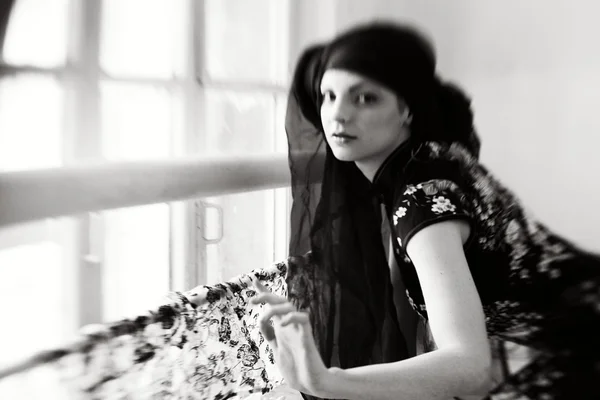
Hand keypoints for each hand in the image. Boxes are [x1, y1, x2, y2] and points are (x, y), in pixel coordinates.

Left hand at [250, 278, 329, 396]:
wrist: (311, 384)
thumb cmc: (297, 369)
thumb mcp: (276, 350)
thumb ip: (270, 336)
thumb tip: (261, 322)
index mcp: (282, 328)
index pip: (273, 305)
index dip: (265, 292)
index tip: (255, 280)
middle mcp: (290, 325)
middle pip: (281, 301)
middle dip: (266, 296)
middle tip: (252, 300)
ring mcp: (298, 330)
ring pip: (290, 306)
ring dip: (275, 307)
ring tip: (264, 318)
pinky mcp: (307, 336)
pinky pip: (303, 318)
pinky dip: (292, 317)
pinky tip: (282, 323)